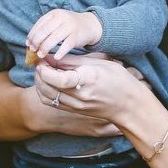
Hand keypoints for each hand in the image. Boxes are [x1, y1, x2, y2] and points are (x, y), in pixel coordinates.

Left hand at [26, 9, 101, 61]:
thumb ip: (45, 28)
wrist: (89, 25)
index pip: (39, 24)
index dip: (32, 34)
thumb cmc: (69, 26)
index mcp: (54, 13)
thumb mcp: (57, 22)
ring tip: (40, 55)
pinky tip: (55, 57)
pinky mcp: (77, 36)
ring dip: (45, 48)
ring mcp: (70, 26)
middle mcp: (62, 18)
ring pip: (54, 38)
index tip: (28, 44)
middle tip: (32, 50)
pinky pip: (66, 45)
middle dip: (36, 42)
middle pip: (45, 31)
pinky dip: (60, 52)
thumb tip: (30, 42)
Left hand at [33, 55, 147, 124]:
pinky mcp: (74, 111)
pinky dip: (45, 91)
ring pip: (46, 96)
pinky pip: (51, 102)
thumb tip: (51, 57)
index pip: (60, 79)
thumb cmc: (118, 80)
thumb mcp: (98, 63)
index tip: (43, 61)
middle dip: (39, 74)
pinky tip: (48, 82)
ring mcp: (76, 106)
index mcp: (88, 81)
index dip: (46, 70)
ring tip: (43, 71)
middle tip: (41, 62)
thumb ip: (72, 61)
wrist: (128, 105)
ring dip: (39, 83)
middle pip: (48, 88)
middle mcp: (80, 96)